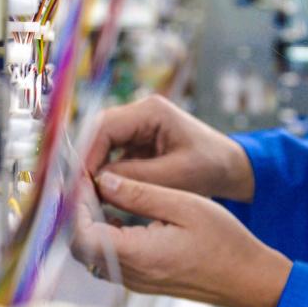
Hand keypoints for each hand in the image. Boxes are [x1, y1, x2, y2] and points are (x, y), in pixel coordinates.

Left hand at [74, 173, 291, 306]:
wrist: (248, 278)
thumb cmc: (224, 243)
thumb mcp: (183, 204)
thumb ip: (139, 194)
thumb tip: (104, 180)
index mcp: (137, 256)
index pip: (81, 234)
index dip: (74, 204)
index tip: (81, 177)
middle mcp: (130, 274)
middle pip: (80, 245)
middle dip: (76, 211)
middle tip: (86, 180)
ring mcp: (135, 281)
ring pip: (91, 252)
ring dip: (88, 221)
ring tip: (98, 189)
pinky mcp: (142, 279)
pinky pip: (108, 257)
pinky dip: (103, 232)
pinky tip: (116, 209)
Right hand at [85, 95, 254, 202]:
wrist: (230, 169)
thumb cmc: (211, 167)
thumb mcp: (177, 176)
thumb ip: (138, 178)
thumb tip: (98, 183)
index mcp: (151, 111)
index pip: (106, 126)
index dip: (88, 153)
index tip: (81, 181)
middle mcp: (140, 114)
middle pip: (98, 133)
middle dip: (87, 161)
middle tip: (77, 191)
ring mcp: (136, 128)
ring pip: (101, 145)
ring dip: (93, 169)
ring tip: (86, 196)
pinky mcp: (136, 144)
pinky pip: (110, 156)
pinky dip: (104, 174)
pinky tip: (99, 194)